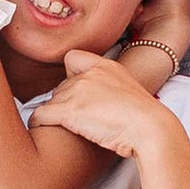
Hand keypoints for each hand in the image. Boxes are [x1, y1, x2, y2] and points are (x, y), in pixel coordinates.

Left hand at [36, 49, 173, 162]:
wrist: (151, 130)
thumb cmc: (145, 120)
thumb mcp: (131, 93)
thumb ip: (112, 91)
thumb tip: (102, 104)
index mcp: (105, 67)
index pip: (73, 58)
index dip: (70, 75)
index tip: (76, 91)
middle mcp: (89, 75)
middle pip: (61, 87)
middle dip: (64, 102)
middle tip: (75, 119)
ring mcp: (78, 92)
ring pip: (51, 102)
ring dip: (55, 115)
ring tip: (63, 128)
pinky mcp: (69, 111)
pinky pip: (41, 114)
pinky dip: (38, 121)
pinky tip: (40, 127)